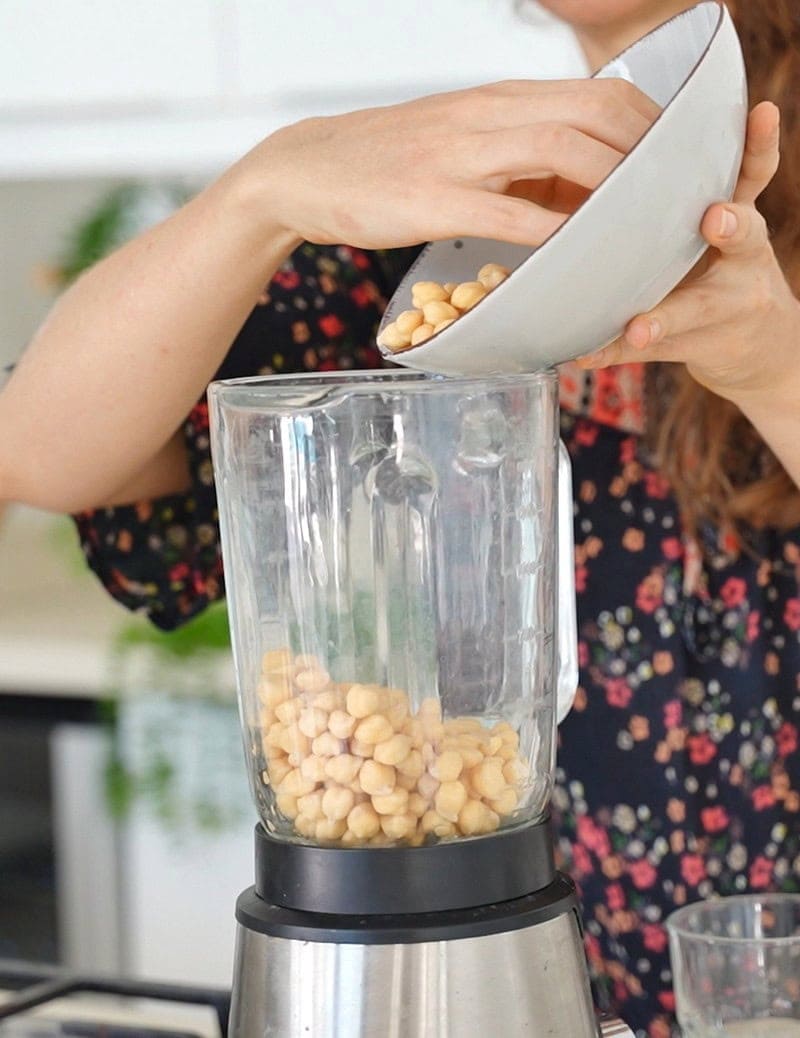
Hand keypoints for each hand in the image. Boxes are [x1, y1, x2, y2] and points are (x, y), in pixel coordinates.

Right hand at [231, 78, 658, 248]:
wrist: (306, 169)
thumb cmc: (385, 164)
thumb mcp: (457, 144)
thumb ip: (513, 158)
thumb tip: (568, 190)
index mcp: (496, 100)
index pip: (595, 96)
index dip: (646, 129)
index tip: (674, 167)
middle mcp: (486, 116)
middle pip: (593, 115)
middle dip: (646, 156)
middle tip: (672, 201)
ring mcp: (459, 155)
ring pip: (560, 150)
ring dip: (611, 186)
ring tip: (641, 225)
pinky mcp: (432, 200)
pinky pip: (506, 213)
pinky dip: (550, 233)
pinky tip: (576, 254)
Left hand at [576, 102, 799, 406]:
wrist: (761, 348)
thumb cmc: (720, 267)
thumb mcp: (720, 226)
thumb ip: (684, 190)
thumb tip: (611, 129)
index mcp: (739, 214)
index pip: (754, 171)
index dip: (760, 143)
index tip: (762, 116)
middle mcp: (740, 259)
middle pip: (744, 238)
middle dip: (733, 225)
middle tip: (716, 217)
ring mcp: (721, 306)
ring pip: (692, 309)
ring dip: (662, 317)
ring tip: (638, 327)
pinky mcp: (691, 345)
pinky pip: (645, 351)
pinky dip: (613, 351)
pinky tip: (585, 355)